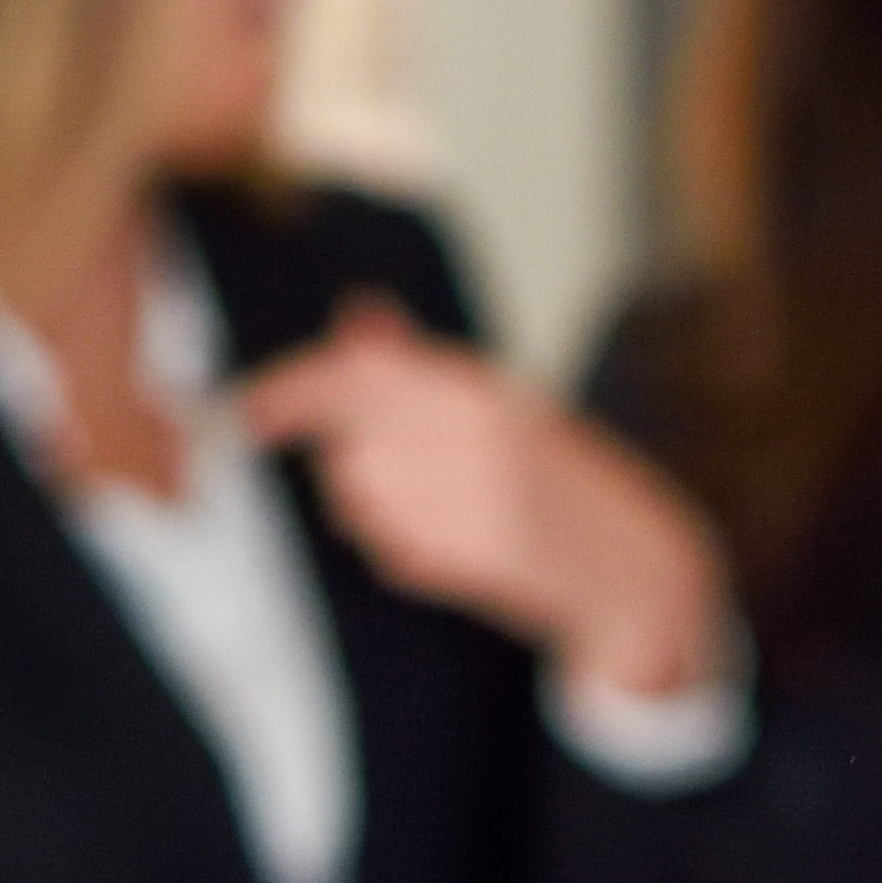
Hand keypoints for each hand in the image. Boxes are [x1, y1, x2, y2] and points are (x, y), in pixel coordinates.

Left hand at [231, 302, 734, 706]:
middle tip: (398, 476)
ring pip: (360, 500)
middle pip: (347, 445)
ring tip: (438, 511)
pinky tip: (454, 546)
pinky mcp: (477, 557)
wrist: (636, 568)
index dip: (289, 390)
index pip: (358, 375)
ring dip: (373, 509)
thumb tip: (359, 313)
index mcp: (481, 387)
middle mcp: (476, 435)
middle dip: (345, 462)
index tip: (244, 412)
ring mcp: (477, 497)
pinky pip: (389, 550)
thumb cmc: (561, 482)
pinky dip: (402, 550)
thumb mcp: (499, 407)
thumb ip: (420, 370)